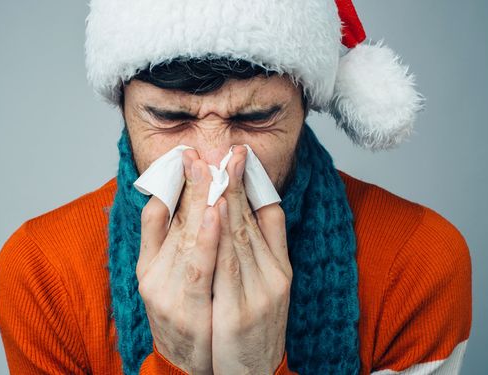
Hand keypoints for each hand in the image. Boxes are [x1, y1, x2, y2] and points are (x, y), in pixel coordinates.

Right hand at [136, 149, 220, 373]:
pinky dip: (207, 237)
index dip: (177, 181)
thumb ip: (162, 239)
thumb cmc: (182, 321)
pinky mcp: (187, 311)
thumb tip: (170, 196)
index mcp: (149, 263)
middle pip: (176, 219)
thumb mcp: (161, 280)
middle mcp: (153, 274)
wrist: (187, 372)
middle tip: (205, 148)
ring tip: (214, 168)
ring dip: (202, 199)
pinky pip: (199, 269)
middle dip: (193, 181)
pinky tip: (217, 211)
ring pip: (188, 237)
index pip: (161, 213)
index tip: (189, 152)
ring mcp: (168, 293)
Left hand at [211, 146, 292, 374]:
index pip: (264, 215)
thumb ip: (269, 246)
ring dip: (222, 198)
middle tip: (217, 147)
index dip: (248, 181)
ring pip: (237, 237)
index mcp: (279, 268)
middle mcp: (272, 277)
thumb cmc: (257, 329)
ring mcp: (257, 294)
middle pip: (248, 220)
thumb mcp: (274, 288)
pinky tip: (209, 211)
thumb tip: (262, 203)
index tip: (237, 152)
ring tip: (209, 166)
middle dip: (230, 180)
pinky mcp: (238, 313)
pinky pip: (224, 268)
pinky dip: (216, 236)